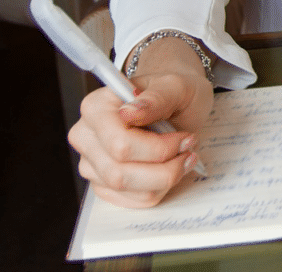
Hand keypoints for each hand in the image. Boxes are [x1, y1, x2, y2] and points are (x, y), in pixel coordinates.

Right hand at [68, 39, 214, 208]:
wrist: (173, 99)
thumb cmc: (173, 90)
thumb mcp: (176, 86)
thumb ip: (156, 97)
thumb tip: (129, 112)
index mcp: (96, 107)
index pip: (119, 144)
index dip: (158, 148)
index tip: (186, 138)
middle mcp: (85, 136)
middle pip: (119, 173)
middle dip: (164, 167)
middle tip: (190, 149)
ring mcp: (91, 163)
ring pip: (125, 189)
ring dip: (163, 178)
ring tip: (185, 157)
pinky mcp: (102, 183)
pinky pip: (130, 200)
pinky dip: (158, 188)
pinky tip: (170, 167)